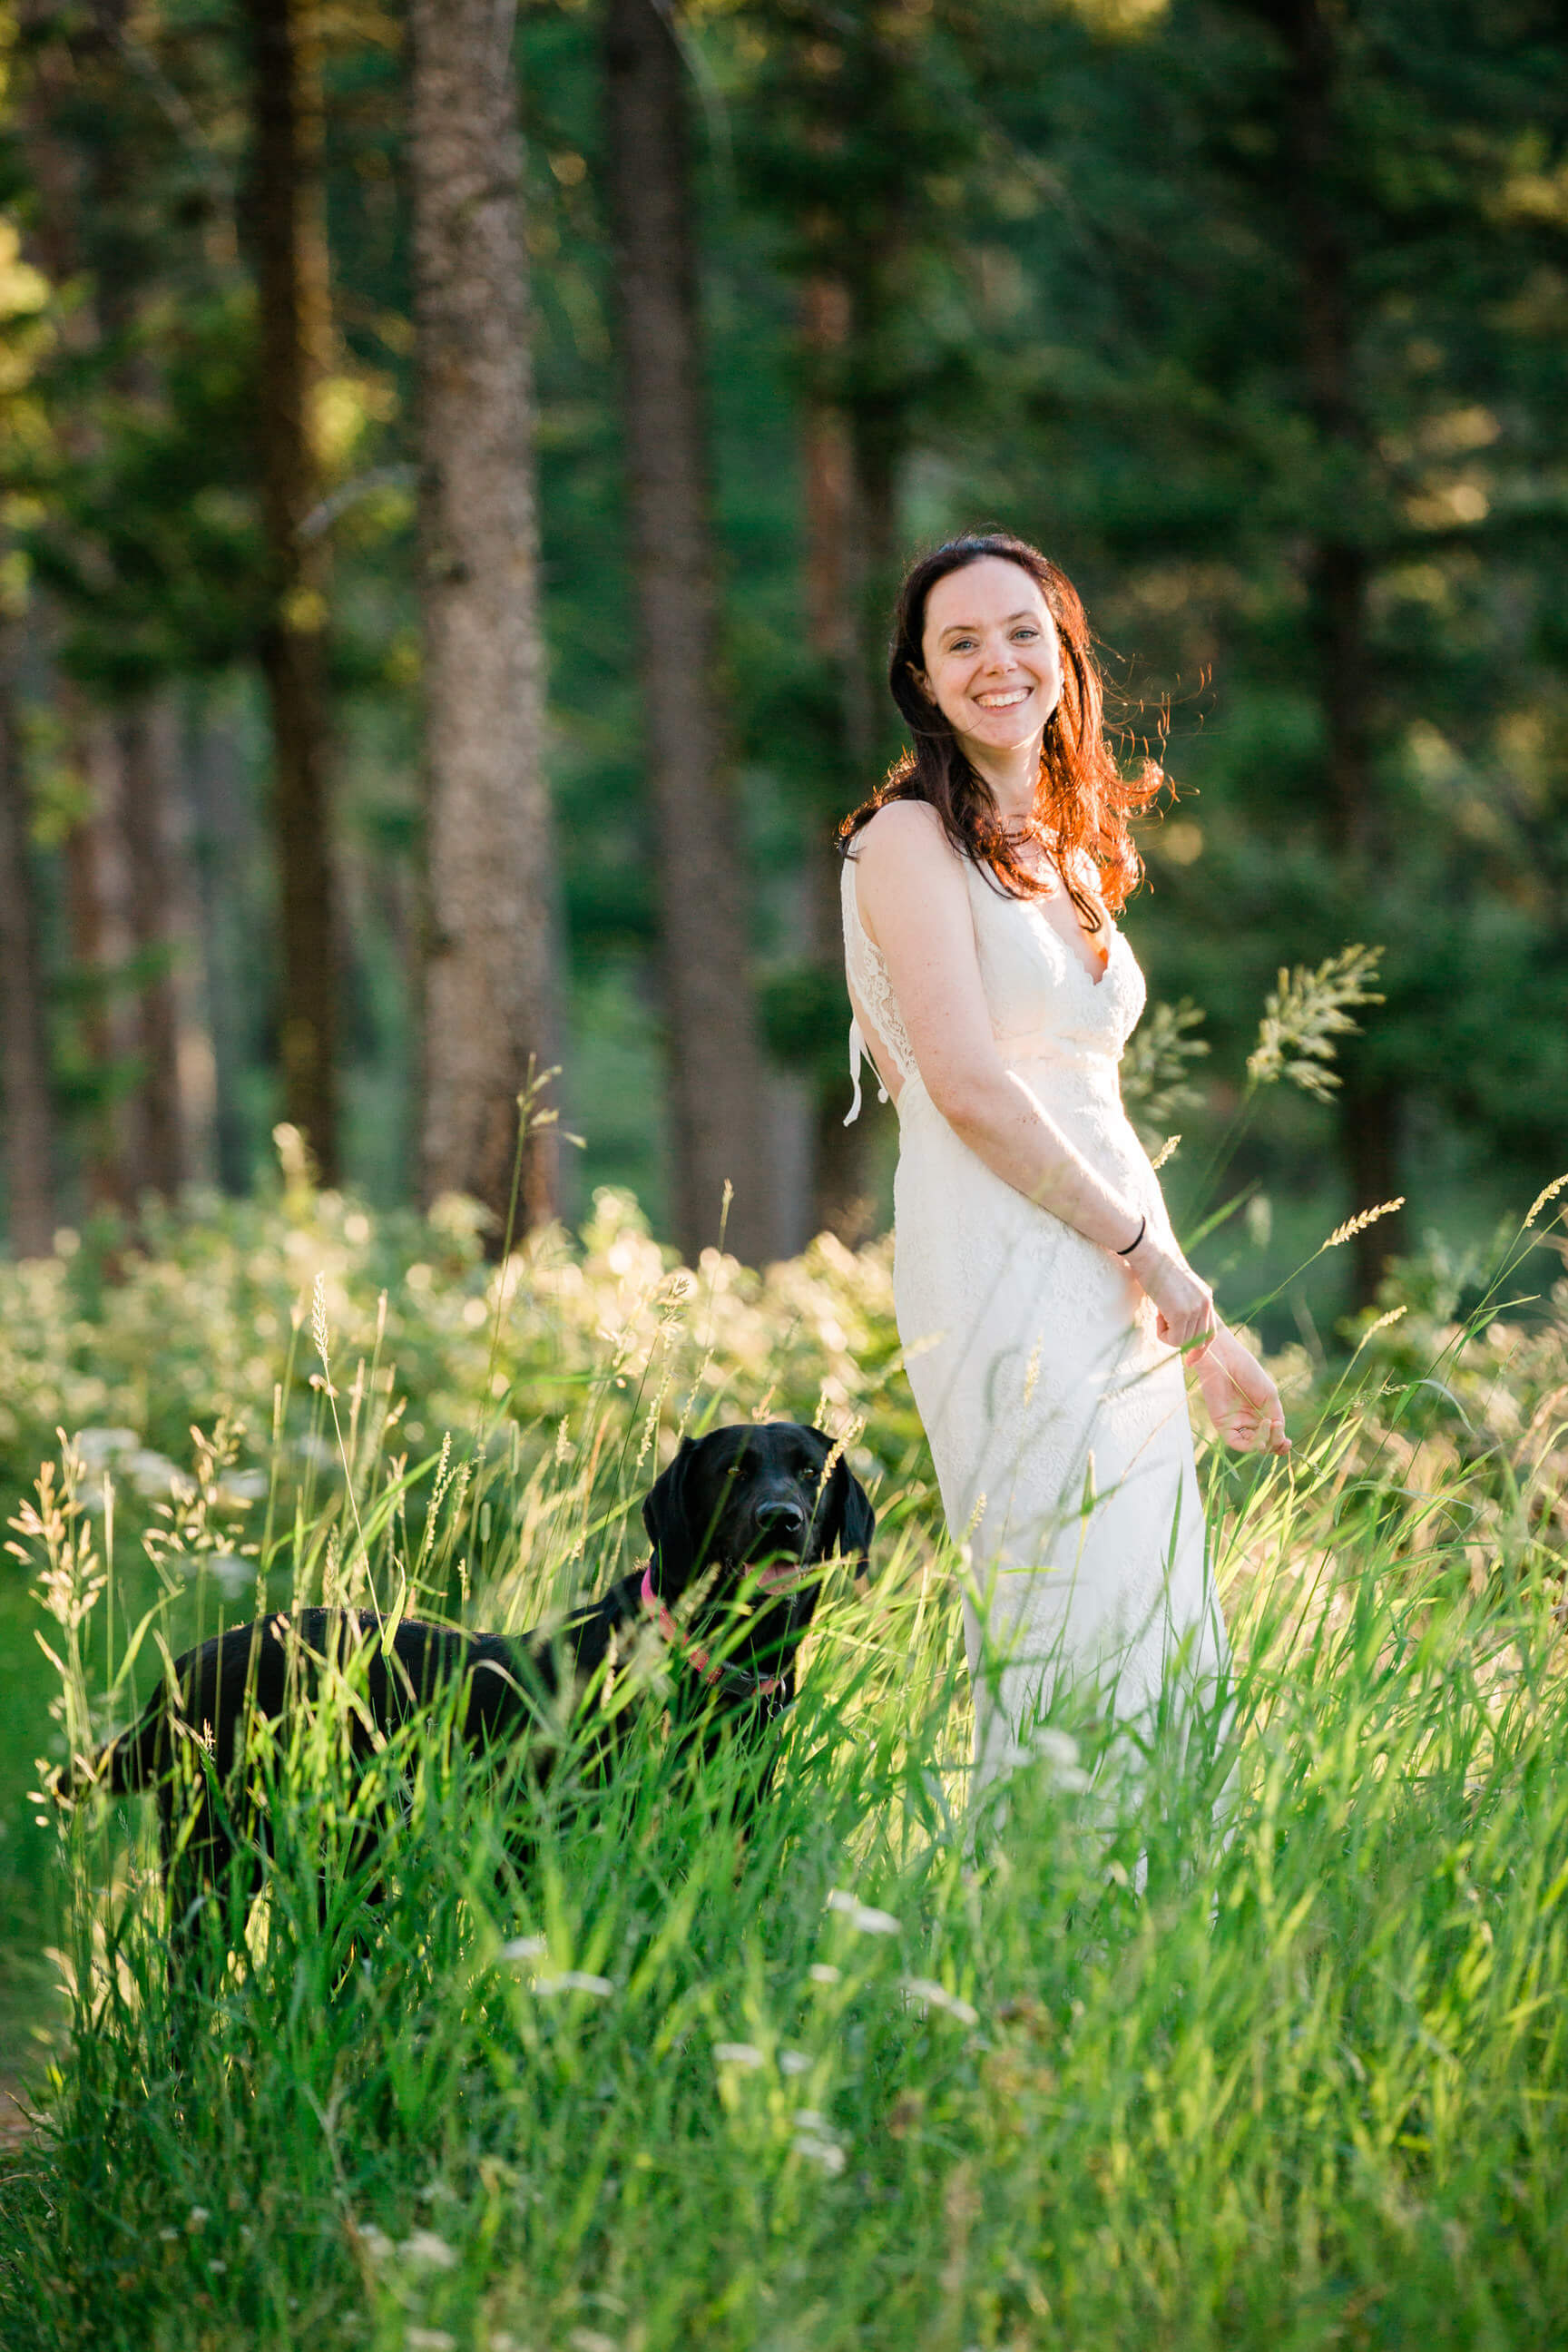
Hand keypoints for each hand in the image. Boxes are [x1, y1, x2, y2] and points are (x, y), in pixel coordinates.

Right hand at [1126, 1230, 1215, 1358]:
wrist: (1150, 1253)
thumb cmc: (1156, 1267)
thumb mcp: (1177, 1288)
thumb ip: (1183, 1305)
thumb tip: (1176, 1326)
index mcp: (1206, 1297)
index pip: (1210, 1333)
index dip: (1200, 1349)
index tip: (1190, 1361)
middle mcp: (1205, 1304)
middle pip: (1196, 1340)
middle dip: (1178, 1339)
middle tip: (1160, 1323)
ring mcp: (1195, 1309)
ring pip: (1182, 1342)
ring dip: (1166, 1333)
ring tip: (1158, 1311)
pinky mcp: (1181, 1313)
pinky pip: (1172, 1340)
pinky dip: (1161, 1333)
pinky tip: (1156, 1313)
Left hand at [1195, 1327, 1289, 1455]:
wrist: (1227, 1361)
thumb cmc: (1249, 1373)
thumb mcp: (1269, 1396)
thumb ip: (1275, 1416)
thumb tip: (1281, 1438)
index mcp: (1261, 1413)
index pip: (1272, 1436)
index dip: (1280, 1443)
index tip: (1288, 1443)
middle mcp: (1248, 1420)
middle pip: (1264, 1442)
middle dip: (1275, 1443)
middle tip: (1280, 1432)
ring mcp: (1235, 1423)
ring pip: (1252, 1445)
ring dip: (1265, 1441)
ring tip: (1269, 1424)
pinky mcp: (1222, 1424)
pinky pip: (1236, 1442)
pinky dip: (1250, 1445)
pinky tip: (1261, 1439)